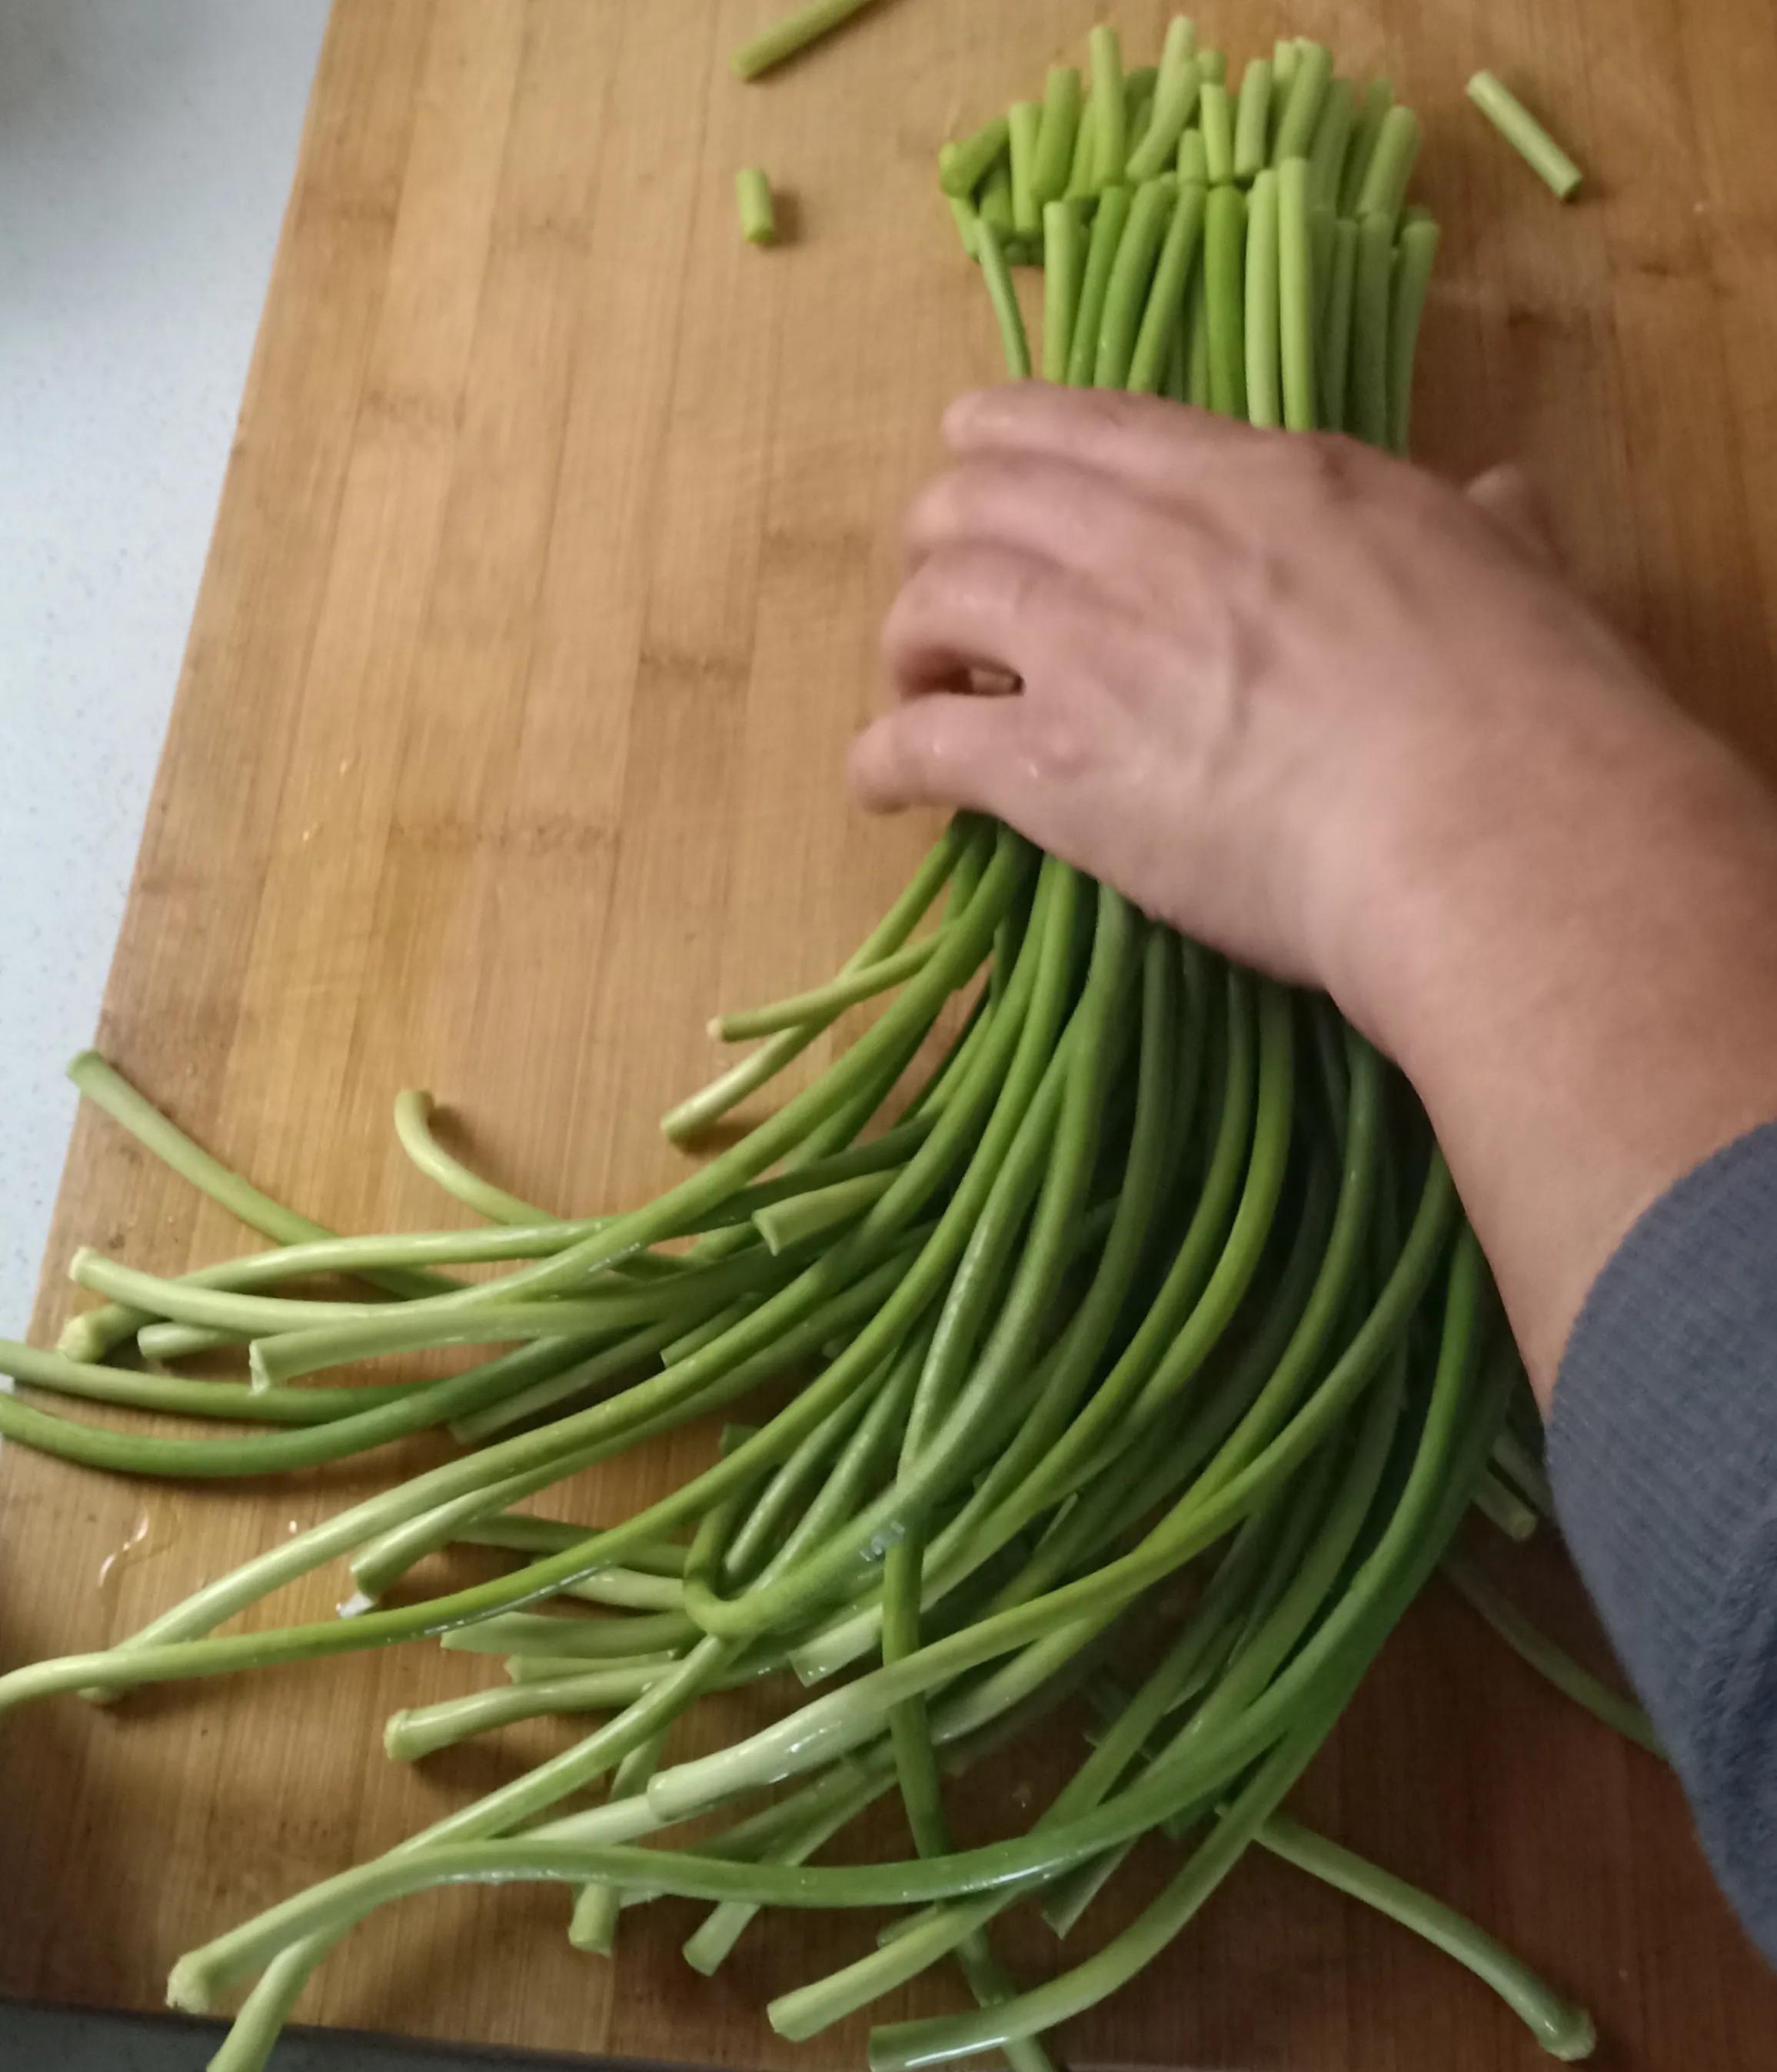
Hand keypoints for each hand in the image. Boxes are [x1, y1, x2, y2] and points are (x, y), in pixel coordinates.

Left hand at [853, 387, 1776, 1393]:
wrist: (1485, 819)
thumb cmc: (1524, 701)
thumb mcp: (1512, 565)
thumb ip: (1483, 521)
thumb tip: (1503, 499)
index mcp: (1254, 476)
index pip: (1081, 424)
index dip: (1005, 445)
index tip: (977, 473)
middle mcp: (1149, 538)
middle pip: (973, 498)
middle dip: (943, 544)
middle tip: (956, 609)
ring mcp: (1091, 645)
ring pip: (931, 601)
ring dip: (910, 645)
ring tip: (920, 692)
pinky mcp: (1053, 764)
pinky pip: (917, 742)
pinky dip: (883, 759)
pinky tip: (883, 786)